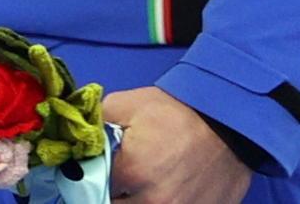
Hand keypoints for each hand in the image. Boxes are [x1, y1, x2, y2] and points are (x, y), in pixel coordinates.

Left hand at [99, 87, 251, 203]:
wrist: (229, 123)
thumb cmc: (176, 112)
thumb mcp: (125, 105)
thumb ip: (92, 128)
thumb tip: (71, 146)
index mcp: (131, 172)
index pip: (89, 189)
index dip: (85, 181)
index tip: (86, 173)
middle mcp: (154, 202)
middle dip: (106, 194)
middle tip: (111, 179)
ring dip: (131, 201)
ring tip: (137, 185)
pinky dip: (156, 203)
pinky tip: (159, 191)